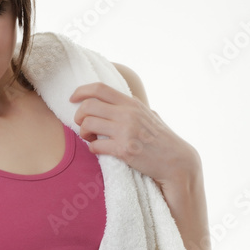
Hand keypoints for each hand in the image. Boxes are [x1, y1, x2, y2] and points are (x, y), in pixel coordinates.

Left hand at [69, 82, 198, 186]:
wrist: (176, 161)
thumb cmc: (162, 139)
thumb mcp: (149, 115)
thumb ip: (134, 107)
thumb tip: (122, 100)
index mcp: (132, 104)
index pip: (99, 89)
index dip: (81, 91)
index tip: (72, 99)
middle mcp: (128, 114)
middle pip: (88, 106)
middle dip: (78, 115)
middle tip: (82, 124)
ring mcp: (126, 132)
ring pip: (88, 124)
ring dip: (84, 133)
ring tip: (90, 138)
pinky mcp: (124, 150)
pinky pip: (95, 146)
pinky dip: (92, 148)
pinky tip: (98, 150)